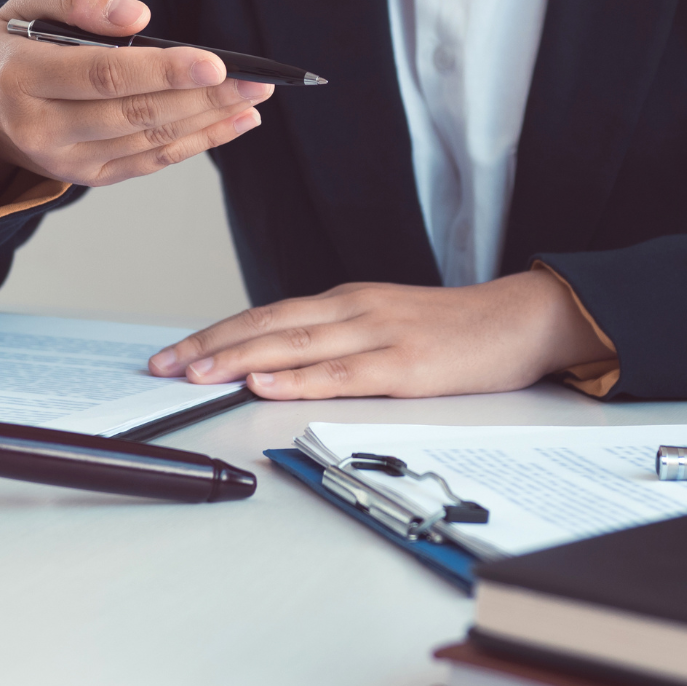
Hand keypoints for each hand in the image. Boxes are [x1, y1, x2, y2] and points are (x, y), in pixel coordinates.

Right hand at [0, 0, 273, 212]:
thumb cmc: (16, 41)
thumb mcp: (29, 1)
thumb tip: (137, 16)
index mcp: (21, 77)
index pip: (102, 75)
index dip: (162, 72)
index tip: (215, 63)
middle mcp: (39, 128)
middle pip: (135, 113)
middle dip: (203, 98)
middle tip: (257, 81)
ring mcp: (63, 161)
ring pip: (149, 141)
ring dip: (209, 121)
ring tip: (255, 97)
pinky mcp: (85, 177)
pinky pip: (150, 162)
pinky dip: (197, 143)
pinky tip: (235, 122)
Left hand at [146, 269, 615, 398]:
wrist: (524, 319)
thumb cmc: (457, 330)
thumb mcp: (387, 325)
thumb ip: (339, 341)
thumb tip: (282, 365)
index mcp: (347, 302)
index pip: (266, 315)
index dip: (216, 334)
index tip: (173, 353)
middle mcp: (355, 310)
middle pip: (268, 326)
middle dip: (210, 347)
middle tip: (163, 366)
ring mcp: (379, 335)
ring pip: (294, 346)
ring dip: (239, 360)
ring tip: (195, 374)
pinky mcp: (406, 365)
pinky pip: (342, 374)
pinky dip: (299, 378)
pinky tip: (266, 383)